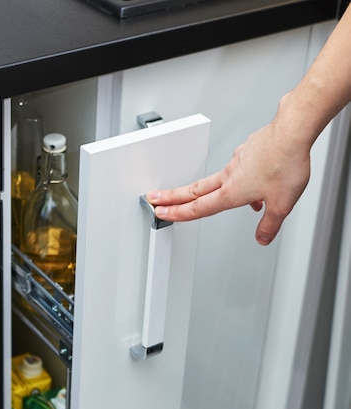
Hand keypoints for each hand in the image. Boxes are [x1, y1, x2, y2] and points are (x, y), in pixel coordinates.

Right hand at [147, 121, 310, 245]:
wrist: (292, 133)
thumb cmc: (285, 164)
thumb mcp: (282, 205)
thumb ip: (270, 225)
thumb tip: (263, 238)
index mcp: (232, 192)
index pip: (198, 208)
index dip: (177, 213)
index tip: (161, 213)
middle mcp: (229, 176)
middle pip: (193, 190)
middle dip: (171, 197)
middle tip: (155, 198)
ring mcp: (236, 161)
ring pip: (217, 179)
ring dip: (210, 189)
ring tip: (218, 197)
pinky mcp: (247, 150)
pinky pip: (239, 168)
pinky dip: (240, 177)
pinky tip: (253, 179)